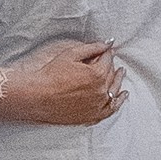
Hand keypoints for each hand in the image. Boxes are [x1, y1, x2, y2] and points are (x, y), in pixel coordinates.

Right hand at [0, 40, 123, 126]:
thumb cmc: (51, 74)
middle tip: (110, 59)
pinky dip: (118, 102)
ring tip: (121, 73)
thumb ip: (92, 48)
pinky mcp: (92, 116)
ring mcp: (97, 105)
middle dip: (111, 65)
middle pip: (111, 74)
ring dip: (118, 81)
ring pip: (114, 91)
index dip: (106, 53)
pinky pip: (110, 109)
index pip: (107, 59)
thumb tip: (107, 43)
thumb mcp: (71, 54)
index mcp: (97, 74)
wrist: (38, 96)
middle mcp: (101, 91)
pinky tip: (122, 95)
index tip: (106, 49)